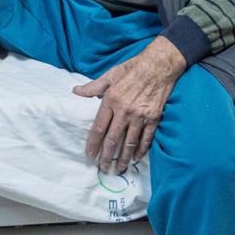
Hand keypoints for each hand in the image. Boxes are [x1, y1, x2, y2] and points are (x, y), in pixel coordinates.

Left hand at [75, 37, 186, 172]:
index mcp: (111, 101)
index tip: (89, 155)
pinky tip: (136, 158)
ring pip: (129, 142)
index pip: (99, 128)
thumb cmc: (132, 69)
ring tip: (118, 169)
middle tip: (102, 169)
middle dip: (106, 156)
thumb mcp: (110, 74)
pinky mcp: (153, 118)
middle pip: (112, 139)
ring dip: (123, 158)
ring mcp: (140, 116)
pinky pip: (146, 138)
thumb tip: (75, 91)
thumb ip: (92, 87)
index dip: (93, 144)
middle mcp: (124, 111)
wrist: (159, 65)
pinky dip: (141, 149)